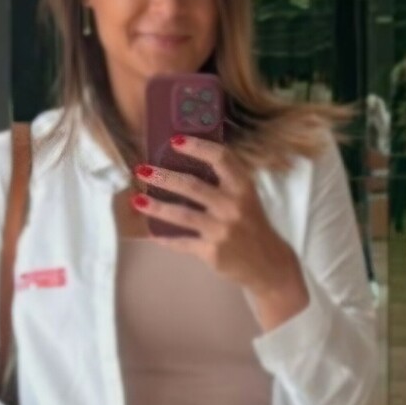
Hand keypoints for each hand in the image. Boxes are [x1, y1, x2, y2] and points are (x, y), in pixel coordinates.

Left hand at [130, 138, 309, 324]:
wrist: (267, 263)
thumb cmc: (250, 223)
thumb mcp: (245, 196)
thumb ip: (222, 180)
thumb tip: (183, 161)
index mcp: (242, 185)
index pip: (221, 158)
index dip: (197, 147)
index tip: (175, 141)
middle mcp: (233, 205)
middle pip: (193, 186)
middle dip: (164, 177)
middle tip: (142, 170)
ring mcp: (222, 230)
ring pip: (182, 215)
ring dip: (156, 207)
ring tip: (137, 200)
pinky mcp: (213, 252)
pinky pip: (182, 242)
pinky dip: (165, 238)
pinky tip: (151, 233)